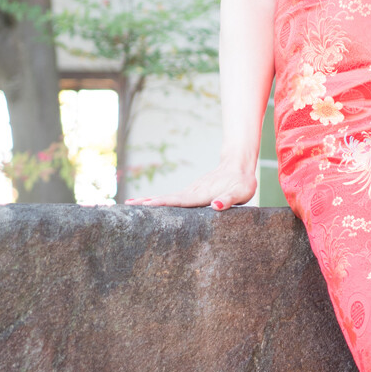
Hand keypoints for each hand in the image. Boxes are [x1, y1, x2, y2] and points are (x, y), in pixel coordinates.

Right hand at [126, 155, 257, 209]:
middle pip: (167, 198)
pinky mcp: (193, 191)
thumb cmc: (242, 182)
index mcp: (201, 195)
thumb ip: (228, 200)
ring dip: (151, 200)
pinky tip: (154, 203)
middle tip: (128, 205)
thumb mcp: (240, 194)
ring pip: (168, 196)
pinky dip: (161, 200)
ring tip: (133, 204)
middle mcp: (193, 192)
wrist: (239, 165)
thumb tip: (216, 207)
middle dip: (148, 202)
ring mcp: (192, 191)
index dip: (162, 203)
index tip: (145, 205)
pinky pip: (174, 197)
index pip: (178, 200)